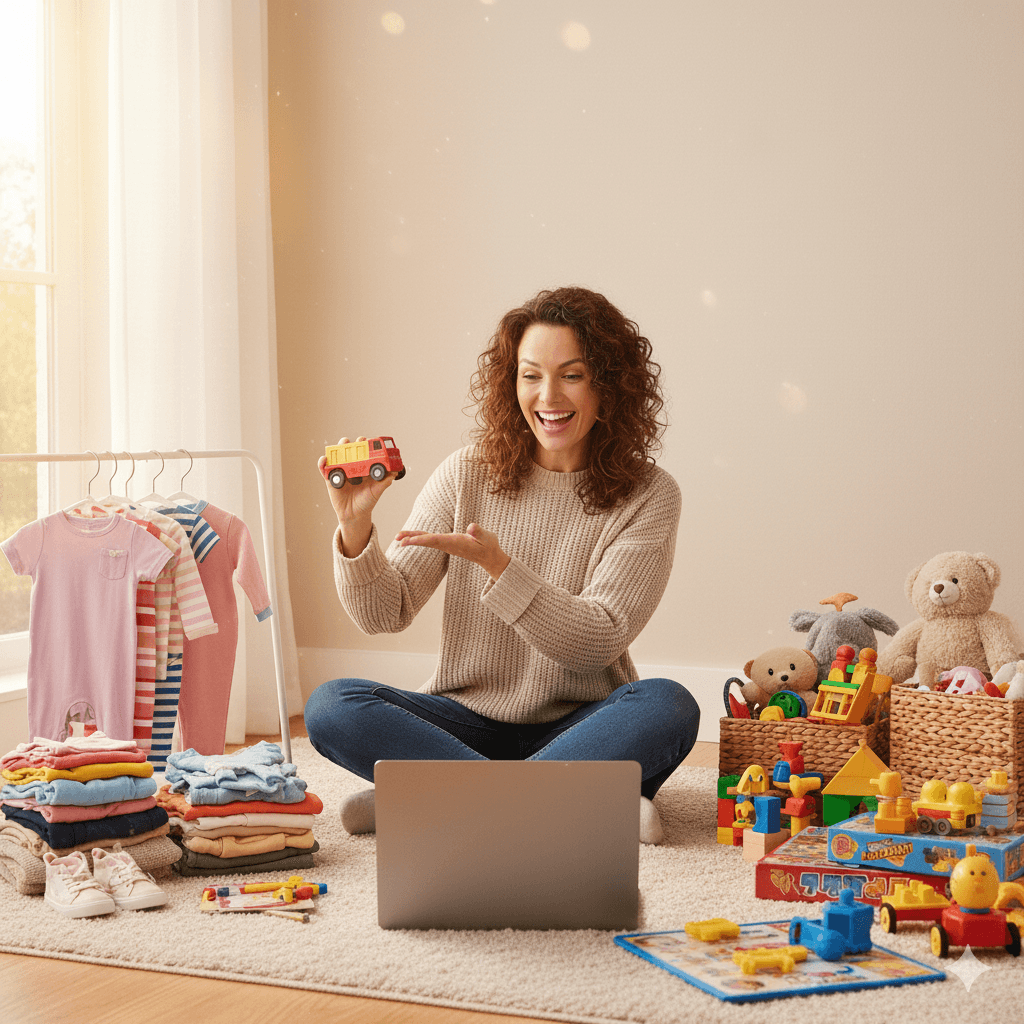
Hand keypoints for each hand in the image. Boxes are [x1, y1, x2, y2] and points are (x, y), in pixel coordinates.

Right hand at [319, 437, 397, 555]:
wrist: (354, 515)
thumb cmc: (367, 501)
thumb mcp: (377, 491)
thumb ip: (385, 482)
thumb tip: (395, 472)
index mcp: (364, 467)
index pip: (364, 451)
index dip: (366, 444)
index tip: (369, 441)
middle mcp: (352, 466)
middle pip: (350, 450)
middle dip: (353, 443)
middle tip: (358, 443)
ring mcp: (340, 471)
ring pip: (337, 455)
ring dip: (338, 448)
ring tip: (342, 445)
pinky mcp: (330, 478)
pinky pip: (324, 468)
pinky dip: (322, 462)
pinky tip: (325, 459)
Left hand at [396, 522, 510, 580]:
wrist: (490, 558)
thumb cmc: (489, 546)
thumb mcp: (487, 537)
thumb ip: (479, 532)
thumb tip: (471, 526)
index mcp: (455, 542)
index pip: (435, 540)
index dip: (421, 539)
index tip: (408, 540)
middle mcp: (448, 544)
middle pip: (427, 541)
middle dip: (412, 539)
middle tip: (397, 538)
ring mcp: (447, 545)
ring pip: (427, 540)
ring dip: (413, 538)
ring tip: (398, 537)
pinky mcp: (448, 543)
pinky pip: (431, 540)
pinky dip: (420, 537)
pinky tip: (412, 537)